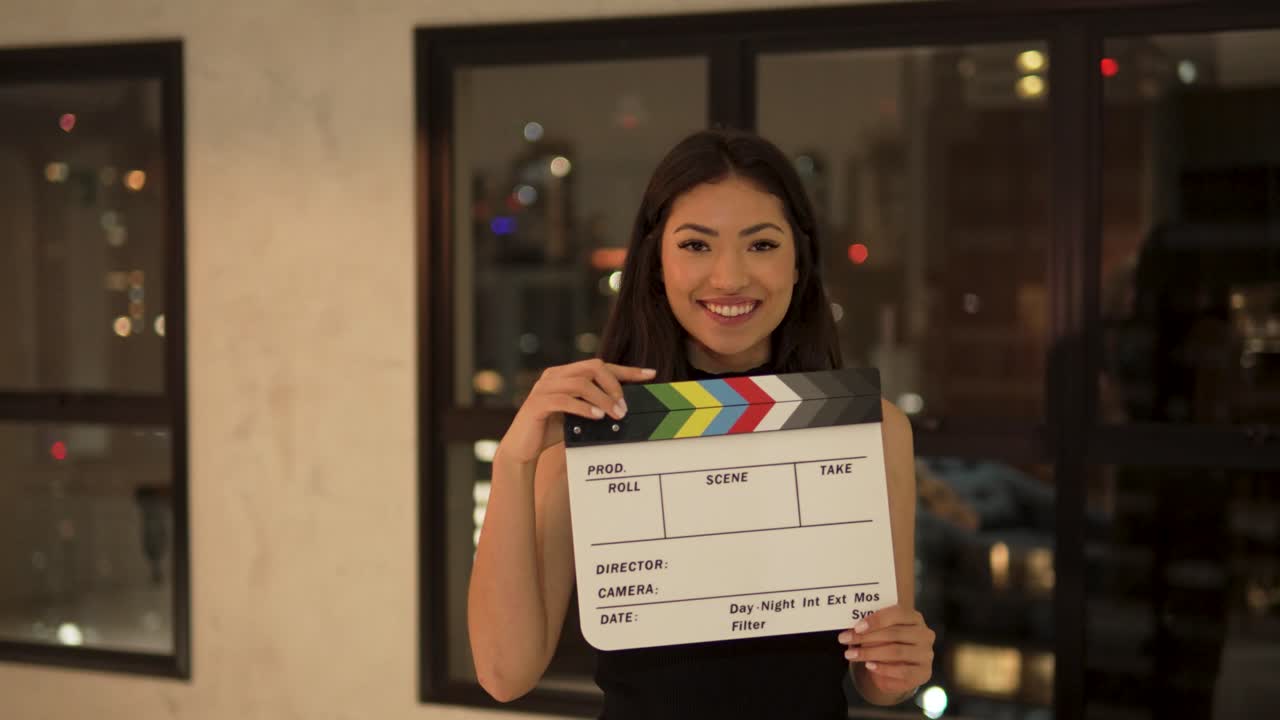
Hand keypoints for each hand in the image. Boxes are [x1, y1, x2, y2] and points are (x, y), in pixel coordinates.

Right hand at [498, 359, 655, 464]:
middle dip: (613, 385)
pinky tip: (597, 417)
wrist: (522, 448)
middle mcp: (554, 375)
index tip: (650, 374)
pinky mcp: (537, 403)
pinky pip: (564, 400)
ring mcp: (543, 387)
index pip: (600, 366)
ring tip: (616, 415)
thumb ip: (595, 406)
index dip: (627, 370)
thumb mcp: (578, 415)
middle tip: (624, 408)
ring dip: (602, 399)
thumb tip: (626, 408)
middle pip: (592, 367)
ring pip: (580, 383)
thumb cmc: (552, 431)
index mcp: (565, 373)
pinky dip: (583, 407)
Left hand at [838, 605, 934, 700]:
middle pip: (894, 633)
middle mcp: (924, 634)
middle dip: (866, 637)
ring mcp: (926, 654)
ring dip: (870, 653)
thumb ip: (871, 627)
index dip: (876, 620)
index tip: (856, 627)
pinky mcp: (924, 672)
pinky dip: (883, 668)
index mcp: (915, 618)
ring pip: (896, 652)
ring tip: (851, 654)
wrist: (899, 670)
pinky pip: (902, 671)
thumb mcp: (880, 632)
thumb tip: (852, 628)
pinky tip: (869, 666)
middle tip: (845, 639)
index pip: (897, 613)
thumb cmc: (887, 644)